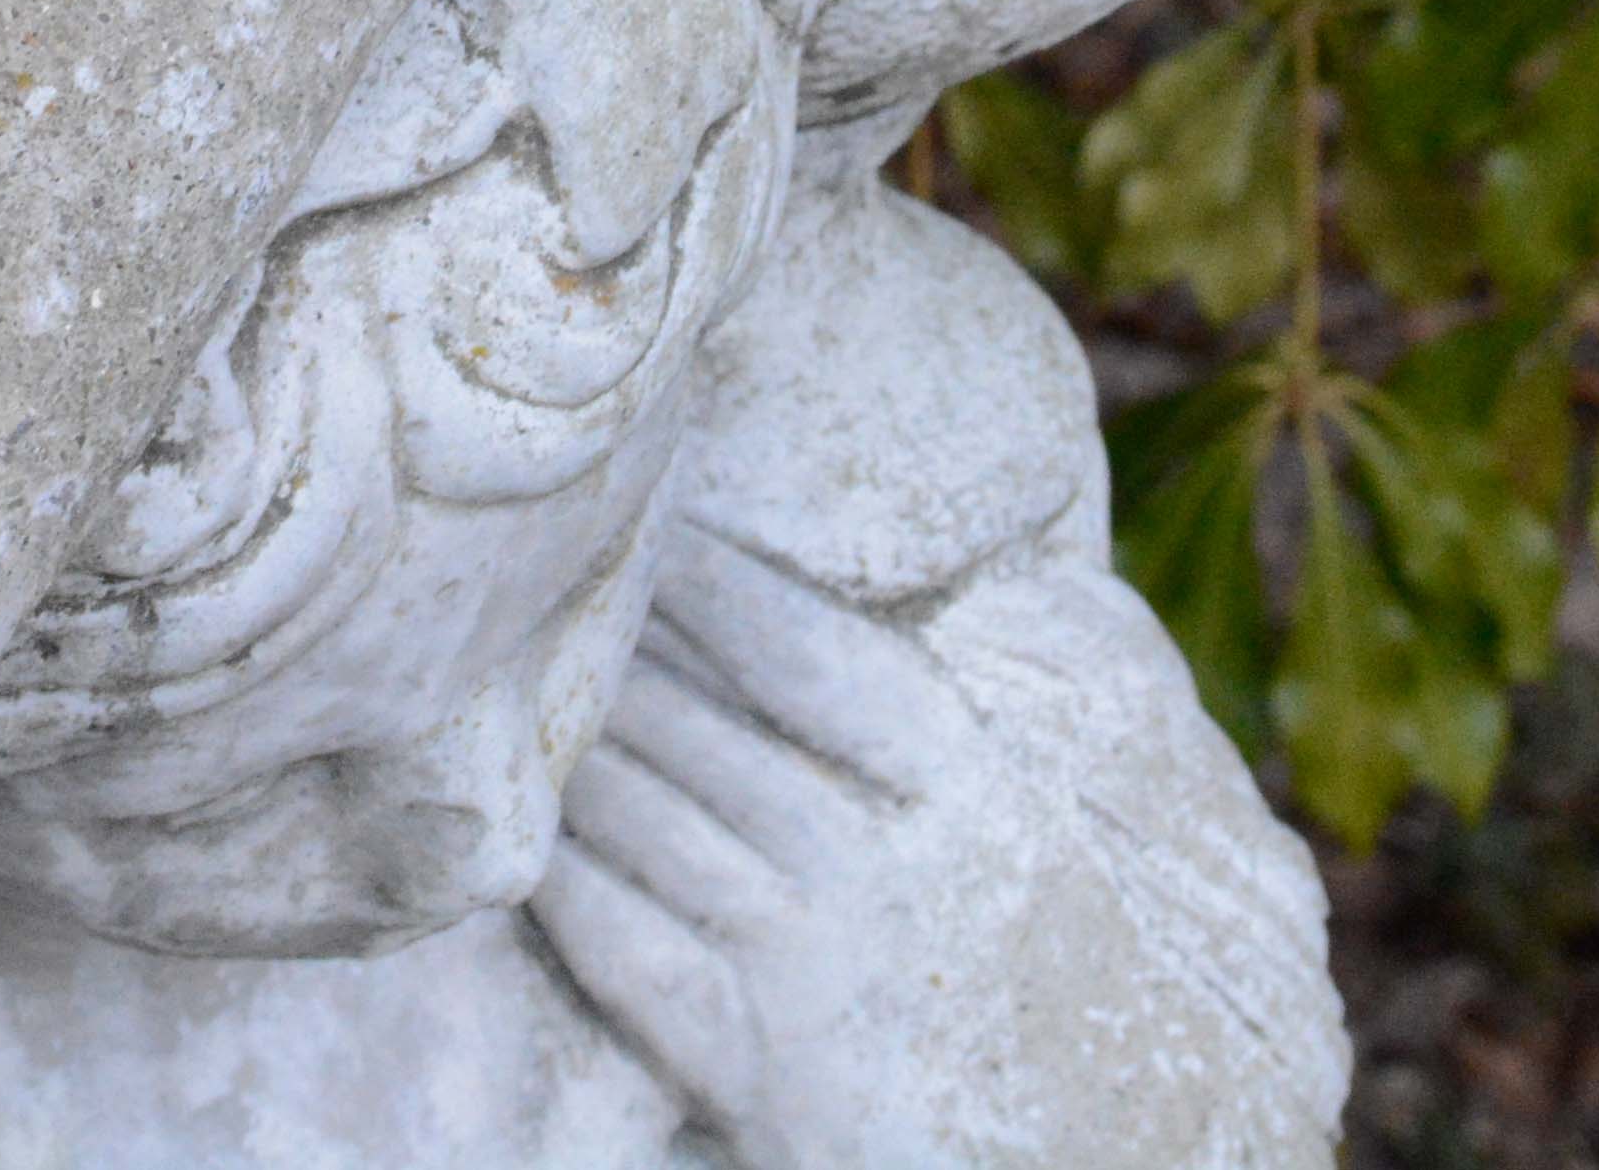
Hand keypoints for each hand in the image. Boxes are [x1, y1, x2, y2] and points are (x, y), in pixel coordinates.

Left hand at [529, 525, 1346, 1169]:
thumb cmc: (1106, 995)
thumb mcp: (1101, 829)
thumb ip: (1072, 690)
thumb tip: (1044, 574)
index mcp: (977, 788)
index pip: (804, 649)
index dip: (707, 580)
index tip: (641, 516)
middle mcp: (889, 867)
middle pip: (699, 727)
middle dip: (604, 658)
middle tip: (519, 590)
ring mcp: (822, 974)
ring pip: (651, 824)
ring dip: (567, 756)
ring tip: (493, 691)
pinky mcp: (772, 1081)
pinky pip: (637, 957)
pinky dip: (570, 890)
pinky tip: (522, 845)